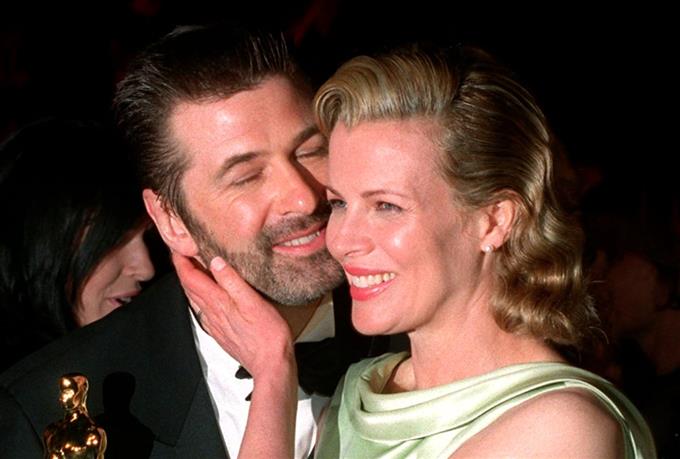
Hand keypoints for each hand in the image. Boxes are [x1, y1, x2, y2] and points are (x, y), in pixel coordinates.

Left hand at [172, 252, 295, 380]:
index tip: (177, 248)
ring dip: (191, 283)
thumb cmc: (267, 334)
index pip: (190, 278)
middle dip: (183, 270)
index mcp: (218, 303)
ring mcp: (215, 324)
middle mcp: (212, 314)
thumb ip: (232, 281)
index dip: (181, 262)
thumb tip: (216, 261)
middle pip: (189, 288)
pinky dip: (201, 298)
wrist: (270, 364)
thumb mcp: (252, 301)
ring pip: (195, 300)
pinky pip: (204, 311)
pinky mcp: (222, 332)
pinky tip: (210, 297)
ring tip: (194, 270)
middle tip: (182, 254)